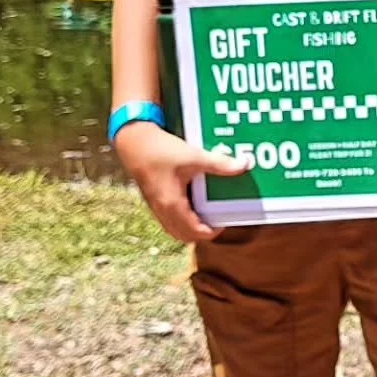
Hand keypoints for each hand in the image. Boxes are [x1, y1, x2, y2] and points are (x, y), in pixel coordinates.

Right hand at [112, 120, 247, 244]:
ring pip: (176, 228)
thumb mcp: (194, 157)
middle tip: (217, 216)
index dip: (214, 230)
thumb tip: (244, 165)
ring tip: (206, 210)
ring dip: (192, 225)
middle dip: (204, 231)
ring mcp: (156, 206)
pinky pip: (170, 218)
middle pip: (186, 236)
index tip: (226, 217)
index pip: (197, 233)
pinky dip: (183, 217)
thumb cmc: (161, 150)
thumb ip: (219, 164)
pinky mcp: (154, 199)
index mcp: (173, 206)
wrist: (133, 141)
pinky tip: (191, 199)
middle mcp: (163, 211)